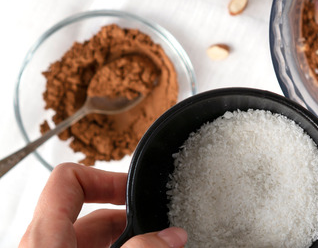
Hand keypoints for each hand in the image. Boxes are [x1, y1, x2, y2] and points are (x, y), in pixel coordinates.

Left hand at [20, 163, 186, 247]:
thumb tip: (172, 236)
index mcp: (44, 233)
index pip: (68, 178)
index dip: (105, 177)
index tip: (134, 189)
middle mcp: (43, 245)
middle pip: (87, 213)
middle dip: (128, 217)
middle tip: (158, 227)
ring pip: (92, 241)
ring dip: (127, 238)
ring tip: (157, 245)